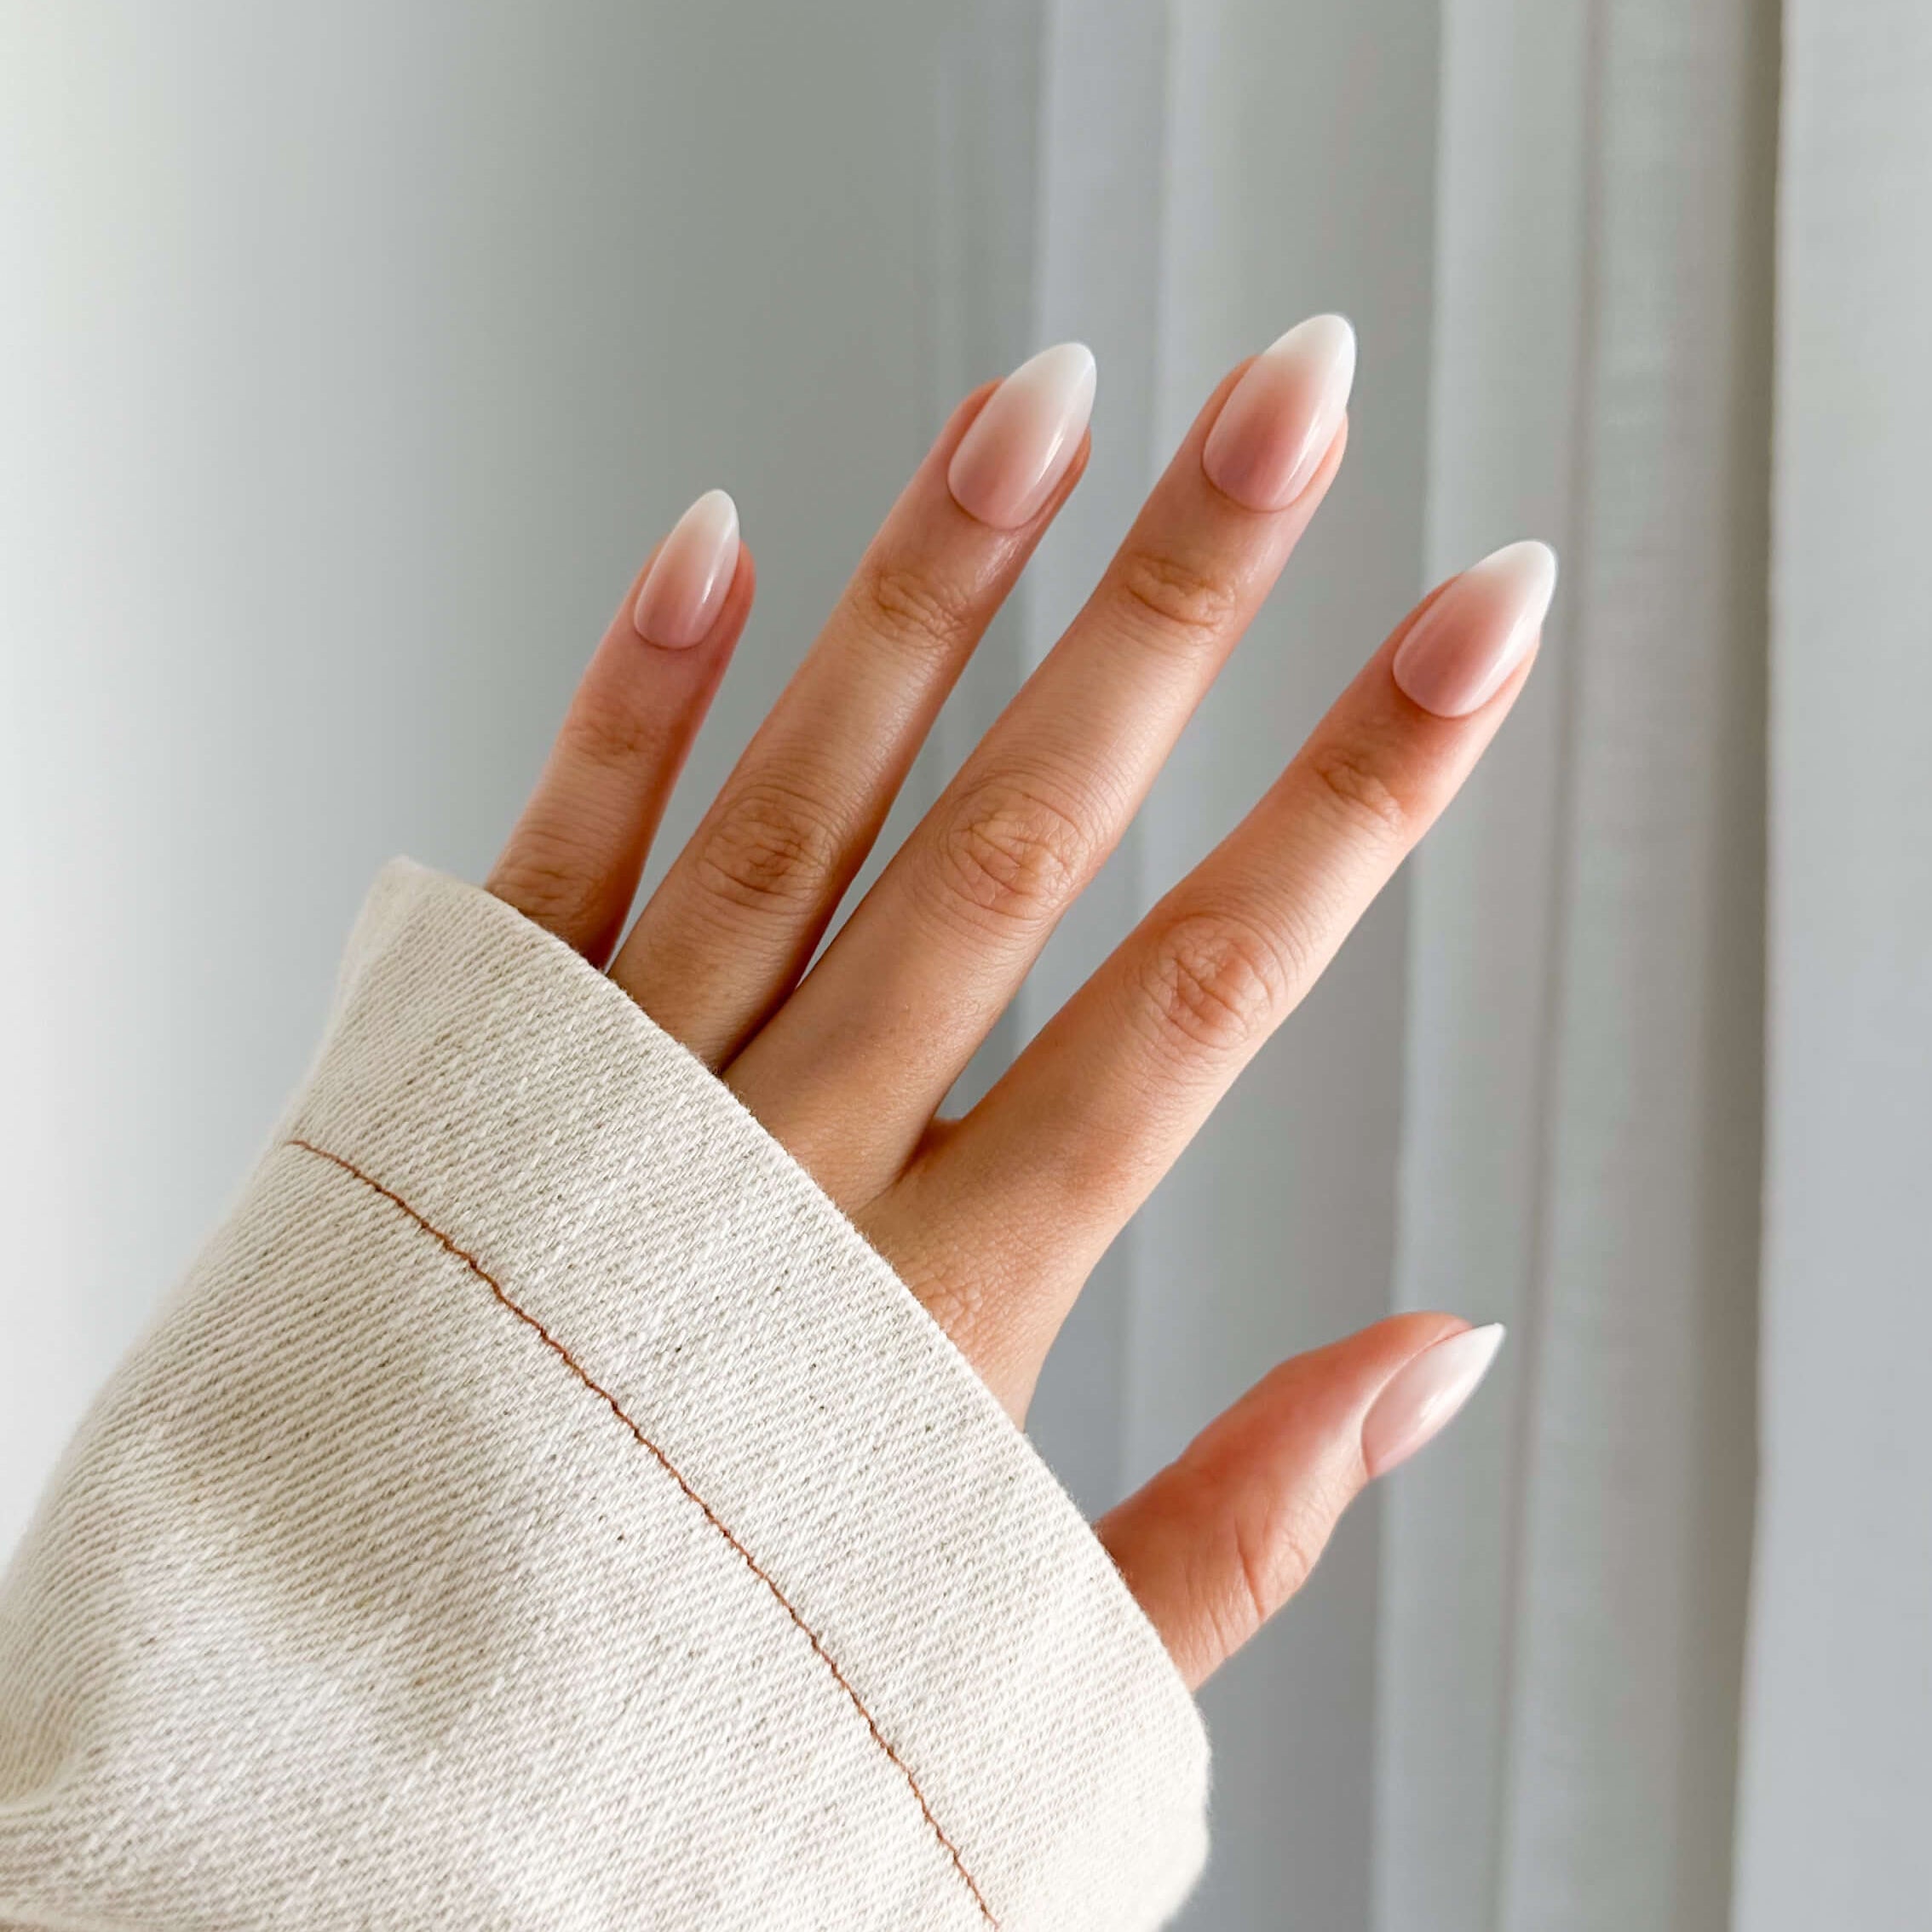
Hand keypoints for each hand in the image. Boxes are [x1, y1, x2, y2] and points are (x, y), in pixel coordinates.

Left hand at [486, 318, 1549, 1687]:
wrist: (392, 1768)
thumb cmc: (729, 1711)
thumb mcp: (1019, 1666)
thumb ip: (1241, 1524)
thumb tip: (1439, 1352)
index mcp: (948, 1308)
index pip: (1205, 996)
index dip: (1362, 798)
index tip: (1474, 626)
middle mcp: (788, 1169)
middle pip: (1021, 841)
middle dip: (1178, 607)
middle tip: (1290, 400)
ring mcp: (617, 1107)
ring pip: (801, 808)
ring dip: (932, 593)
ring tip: (1044, 402)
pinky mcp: (460, 1081)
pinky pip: (554, 861)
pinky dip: (631, 697)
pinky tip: (718, 537)